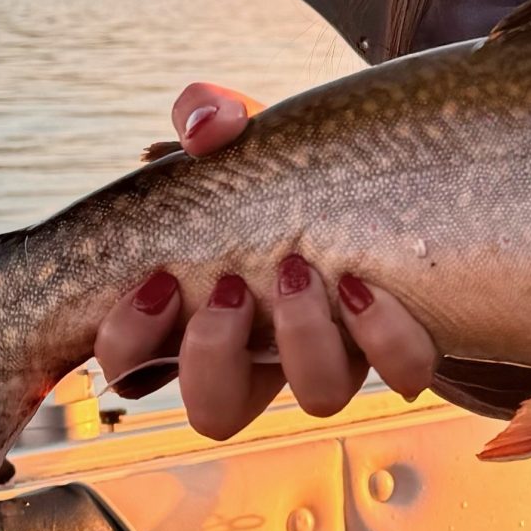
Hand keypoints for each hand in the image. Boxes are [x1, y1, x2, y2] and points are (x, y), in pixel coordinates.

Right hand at [91, 81, 439, 439]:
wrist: (384, 172)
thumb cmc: (289, 168)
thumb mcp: (241, 136)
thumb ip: (207, 116)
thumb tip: (205, 131)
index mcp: (200, 315)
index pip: (133, 369)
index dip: (128, 344)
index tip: (156, 282)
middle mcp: (266, 353)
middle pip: (216, 414)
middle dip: (212, 356)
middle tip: (228, 285)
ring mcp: (336, 352)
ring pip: (318, 399)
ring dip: (302, 339)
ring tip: (298, 269)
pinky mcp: (399, 341)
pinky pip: (403, 369)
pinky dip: (385, 333)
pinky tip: (364, 284)